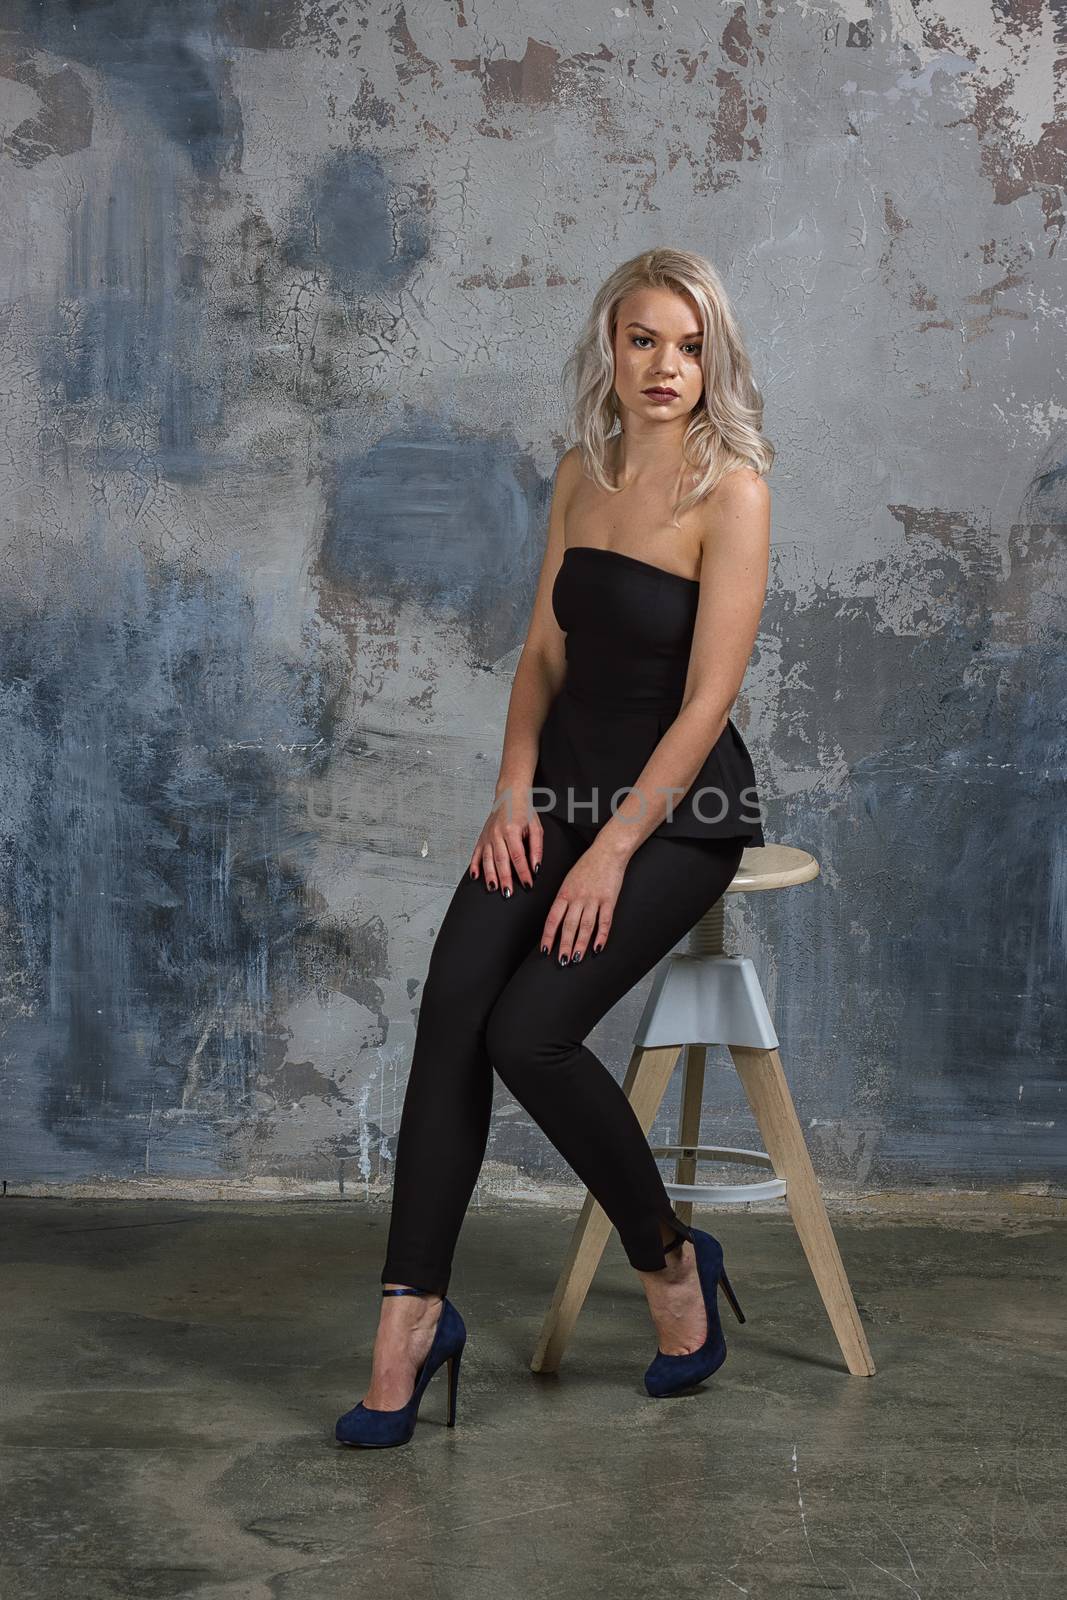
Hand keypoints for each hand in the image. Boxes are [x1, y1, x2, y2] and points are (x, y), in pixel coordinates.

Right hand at [469, 783, 542, 894]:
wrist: (509, 795)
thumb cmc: (524, 811)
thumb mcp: (536, 827)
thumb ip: (537, 848)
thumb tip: (536, 867)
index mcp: (512, 830)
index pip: (518, 856)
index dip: (523, 872)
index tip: (528, 884)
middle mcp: (497, 834)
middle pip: (501, 861)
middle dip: (505, 879)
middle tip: (508, 893)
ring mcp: (487, 836)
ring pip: (487, 859)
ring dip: (489, 875)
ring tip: (492, 889)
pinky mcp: (481, 838)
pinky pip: (476, 854)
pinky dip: (474, 866)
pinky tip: (475, 876)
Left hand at [540, 839, 624, 963]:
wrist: (607, 851)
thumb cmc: (587, 865)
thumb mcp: (568, 880)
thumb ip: (563, 899)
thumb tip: (556, 919)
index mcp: (565, 892)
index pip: (553, 918)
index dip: (548, 936)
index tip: (545, 950)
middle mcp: (578, 897)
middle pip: (569, 925)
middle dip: (564, 945)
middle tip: (562, 961)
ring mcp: (594, 899)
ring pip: (586, 926)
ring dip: (580, 944)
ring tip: (577, 958)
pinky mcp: (609, 900)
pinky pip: (605, 921)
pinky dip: (601, 936)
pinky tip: (597, 947)